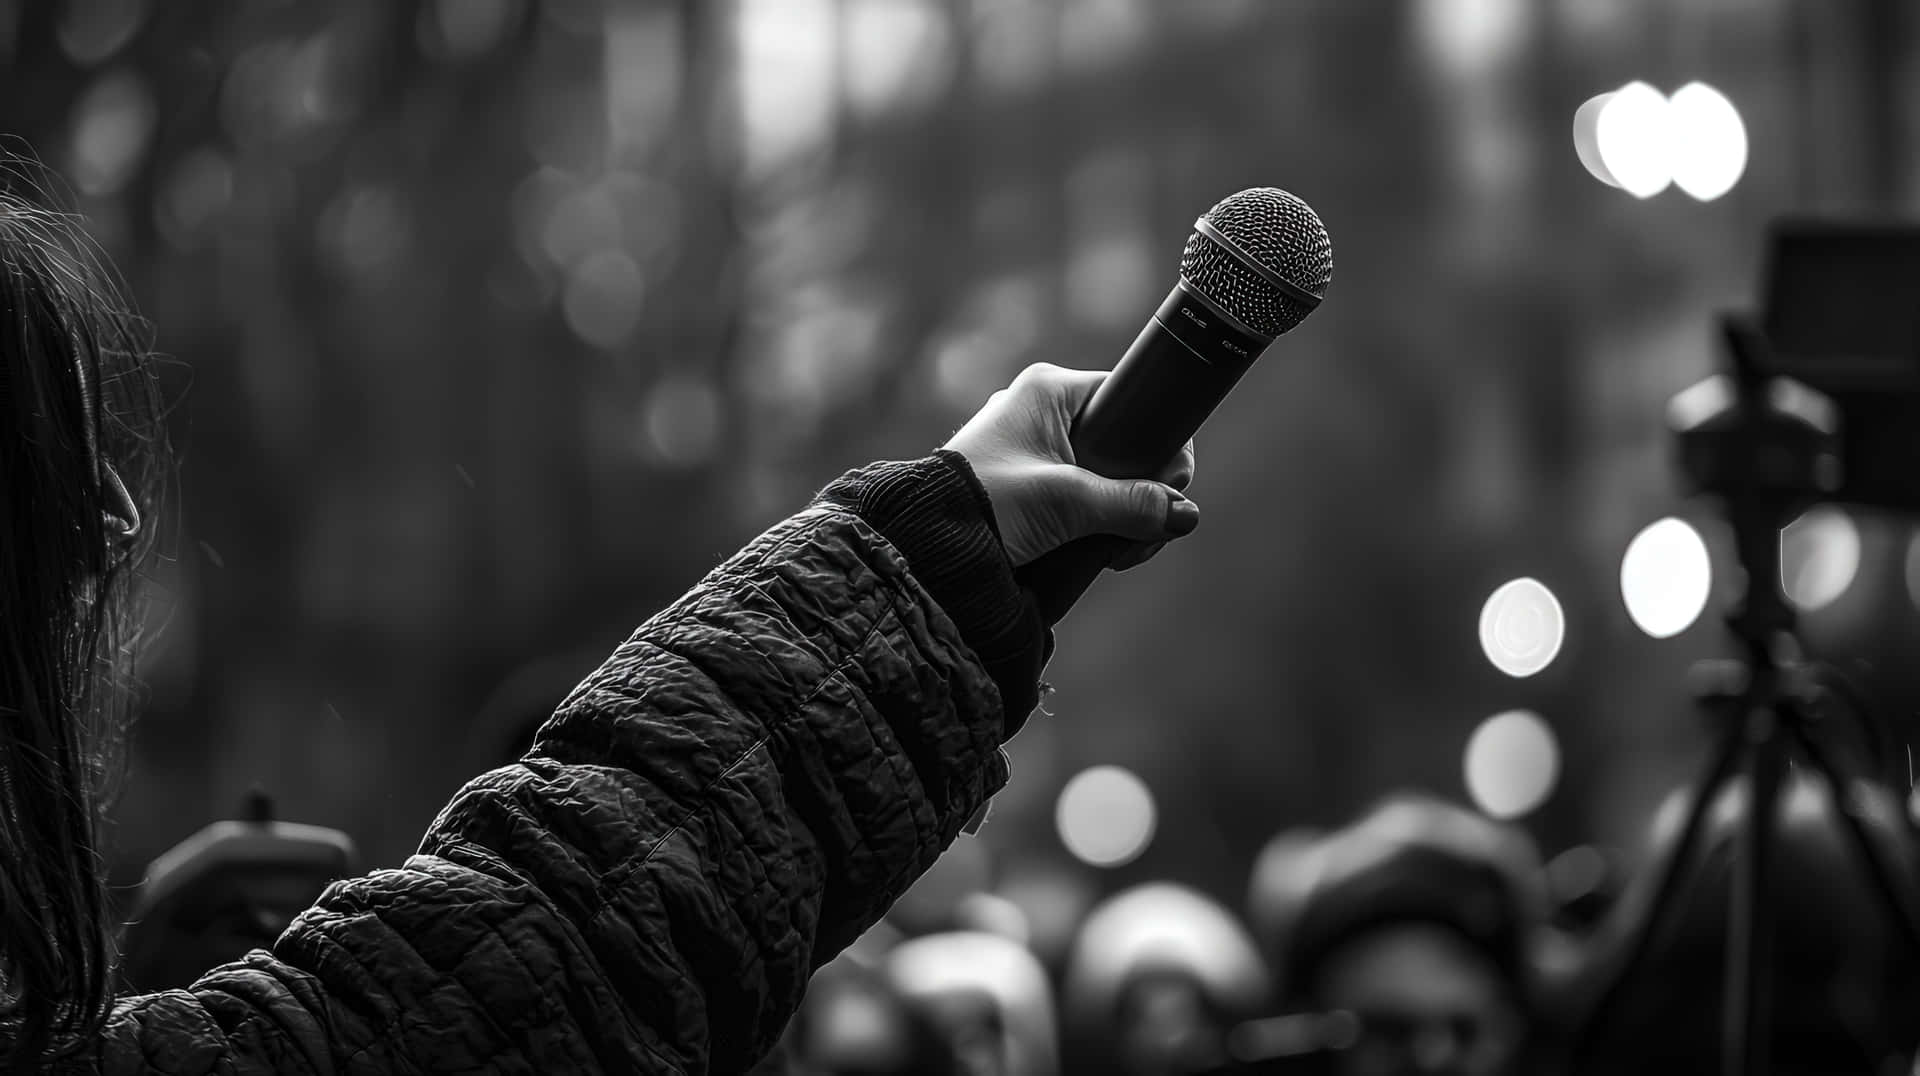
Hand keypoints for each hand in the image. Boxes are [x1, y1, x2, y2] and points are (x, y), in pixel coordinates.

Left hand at [944, 363, 1197, 567]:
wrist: (923, 545)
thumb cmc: (986, 505)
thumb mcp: (1067, 503)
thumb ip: (1131, 505)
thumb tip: (1184, 515)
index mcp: (1051, 389)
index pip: (1132, 399)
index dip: (1159, 444)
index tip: (1166, 489)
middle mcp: (1043, 408)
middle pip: (1124, 445)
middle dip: (1141, 494)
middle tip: (1141, 535)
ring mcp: (1033, 445)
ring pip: (1107, 475)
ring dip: (1121, 515)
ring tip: (1116, 553)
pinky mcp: (1027, 481)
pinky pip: (1082, 493)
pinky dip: (1095, 522)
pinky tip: (1099, 552)